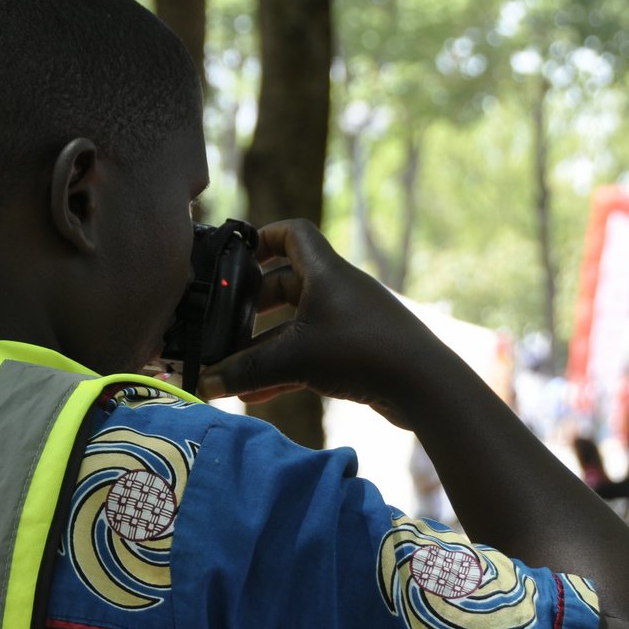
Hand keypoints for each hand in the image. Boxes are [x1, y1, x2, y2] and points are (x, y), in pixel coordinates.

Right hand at [195, 219, 440, 424]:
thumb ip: (245, 371)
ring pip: (296, 326)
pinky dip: (284, 369)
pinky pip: (311, 354)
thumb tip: (204, 385)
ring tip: (232, 373)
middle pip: (287, 283)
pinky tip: (256, 396)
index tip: (236, 258)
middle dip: (254, 305)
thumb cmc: (360, 352)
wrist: (424, 385)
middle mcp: (338, 290)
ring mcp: (350, 321)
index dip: (263, 238)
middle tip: (226, 323)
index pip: (293, 233)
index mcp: (325, 271)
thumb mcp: (293, 359)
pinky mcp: (358, 351)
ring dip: (263, 348)